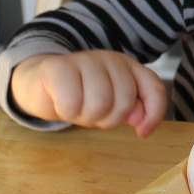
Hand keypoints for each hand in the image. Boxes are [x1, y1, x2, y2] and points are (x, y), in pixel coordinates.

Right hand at [11, 50, 167, 137]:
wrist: (39, 84)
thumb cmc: (81, 96)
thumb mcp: (112, 105)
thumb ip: (132, 109)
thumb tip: (140, 120)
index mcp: (129, 67)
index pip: (154, 89)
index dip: (153, 114)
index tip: (141, 133)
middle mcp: (111, 59)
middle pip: (125, 101)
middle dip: (108, 119)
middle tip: (92, 114)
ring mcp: (86, 59)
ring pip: (100, 103)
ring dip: (86, 116)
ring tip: (76, 108)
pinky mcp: (59, 67)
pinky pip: (72, 103)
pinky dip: (66, 111)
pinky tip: (60, 103)